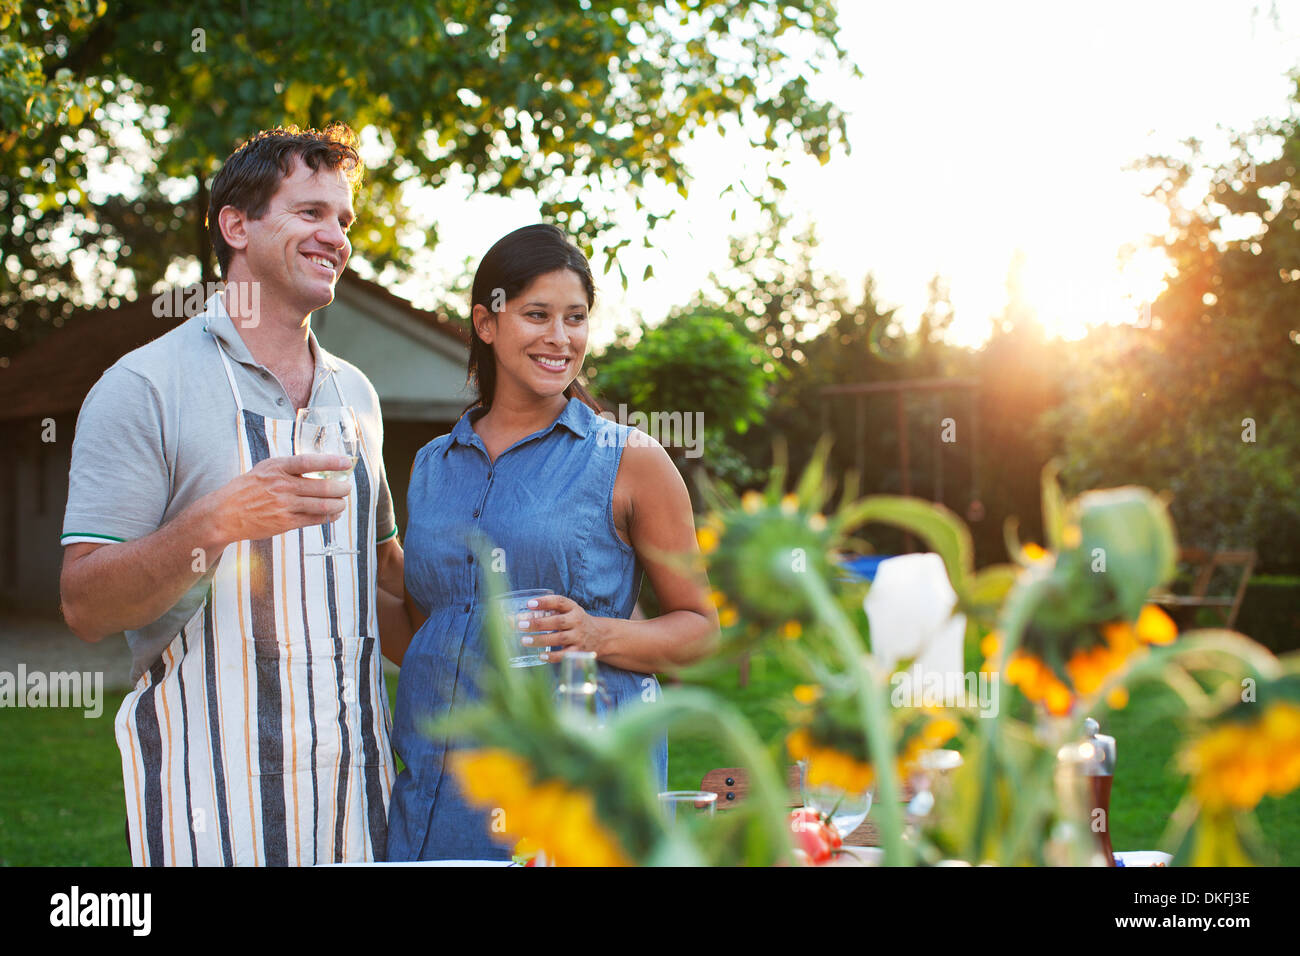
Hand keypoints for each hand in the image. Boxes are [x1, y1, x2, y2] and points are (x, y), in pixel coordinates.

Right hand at [207, 453, 352, 546]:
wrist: (225, 514)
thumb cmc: (246, 489)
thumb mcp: (264, 469)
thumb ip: (288, 467)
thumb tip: (317, 466)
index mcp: (277, 468)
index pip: (309, 462)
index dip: (330, 462)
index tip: (346, 463)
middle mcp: (282, 486)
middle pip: (322, 486)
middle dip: (341, 488)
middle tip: (347, 487)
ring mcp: (284, 505)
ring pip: (322, 505)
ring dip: (338, 504)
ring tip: (343, 502)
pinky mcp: (285, 522)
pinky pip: (314, 519)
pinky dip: (328, 517)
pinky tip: (333, 514)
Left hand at [517, 594, 604, 661]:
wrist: (599, 636)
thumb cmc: (574, 622)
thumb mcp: (566, 612)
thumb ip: (546, 612)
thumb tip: (515, 618)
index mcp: (573, 608)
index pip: (559, 602)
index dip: (544, 602)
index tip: (529, 603)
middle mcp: (577, 621)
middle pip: (558, 621)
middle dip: (538, 623)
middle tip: (521, 625)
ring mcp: (578, 637)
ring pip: (559, 639)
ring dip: (541, 639)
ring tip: (524, 640)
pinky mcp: (578, 651)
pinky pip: (565, 655)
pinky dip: (552, 656)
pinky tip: (540, 655)